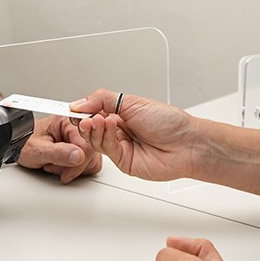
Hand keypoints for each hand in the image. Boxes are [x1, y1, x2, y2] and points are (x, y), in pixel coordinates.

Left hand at [17, 115, 101, 182]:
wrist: (17, 144)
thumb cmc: (24, 142)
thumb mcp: (37, 150)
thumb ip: (58, 153)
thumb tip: (78, 156)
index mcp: (68, 121)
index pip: (88, 145)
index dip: (78, 163)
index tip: (66, 172)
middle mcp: (76, 127)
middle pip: (92, 153)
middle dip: (74, 166)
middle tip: (56, 166)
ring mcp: (79, 138)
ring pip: (92, 160)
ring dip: (73, 168)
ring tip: (55, 164)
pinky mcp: (79, 147)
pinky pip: (88, 163)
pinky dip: (75, 169)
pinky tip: (60, 165)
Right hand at [70, 89, 197, 180]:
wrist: (187, 144)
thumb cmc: (170, 122)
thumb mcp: (133, 101)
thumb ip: (103, 99)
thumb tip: (80, 102)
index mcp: (120, 113)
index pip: (93, 112)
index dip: (82, 110)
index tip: (71, 108)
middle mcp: (119, 130)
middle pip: (90, 128)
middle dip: (84, 121)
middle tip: (82, 116)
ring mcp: (120, 146)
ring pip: (95, 139)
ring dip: (93, 128)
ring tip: (97, 119)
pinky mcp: (122, 161)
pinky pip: (106, 150)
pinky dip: (104, 137)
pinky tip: (108, 126)